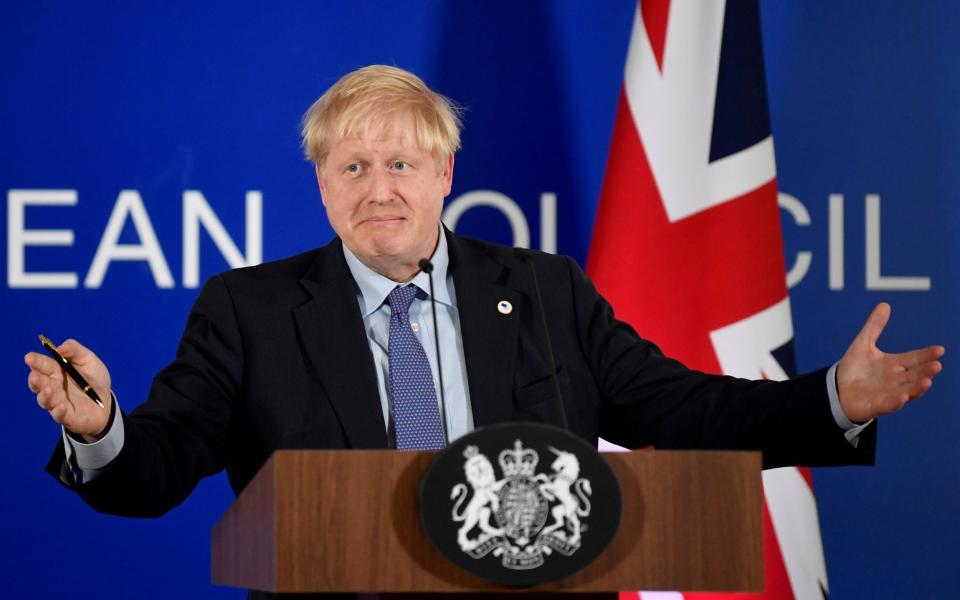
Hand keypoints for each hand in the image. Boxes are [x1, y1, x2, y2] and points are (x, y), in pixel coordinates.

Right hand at [25, 339, 112, 441]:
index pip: (42, 366)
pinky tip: (62, 406)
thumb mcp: (88, 360)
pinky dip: (59, 411)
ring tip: (49, 389)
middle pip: (39, 383)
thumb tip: (60, 348)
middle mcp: (52, 387)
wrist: (106, 402)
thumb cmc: (94, 379)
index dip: (35, 362)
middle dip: (35, 379)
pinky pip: (59, 415)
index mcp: (56, 371)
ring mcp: (57, 402)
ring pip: (45, 400)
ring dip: (45, 395)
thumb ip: (75, 351)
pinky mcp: (66, 416)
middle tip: (34, 375)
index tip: (29, 357)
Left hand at [837, 303, 944, 422]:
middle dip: (926, 371)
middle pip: (914, 375)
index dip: (926, 355)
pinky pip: (888, 405)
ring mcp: (888, 394)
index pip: (914, 359)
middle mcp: (896, 380)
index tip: (939, 349)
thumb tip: (884, 304)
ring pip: (907, 391)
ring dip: (917, 388)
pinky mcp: (876, 406)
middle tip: (937, 365)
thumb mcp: (863, 344)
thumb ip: (874, 326)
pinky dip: (896, 402)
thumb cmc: (854, 368)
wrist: (836, 388)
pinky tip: (902, 397)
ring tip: (927, 381)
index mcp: (895, 365)